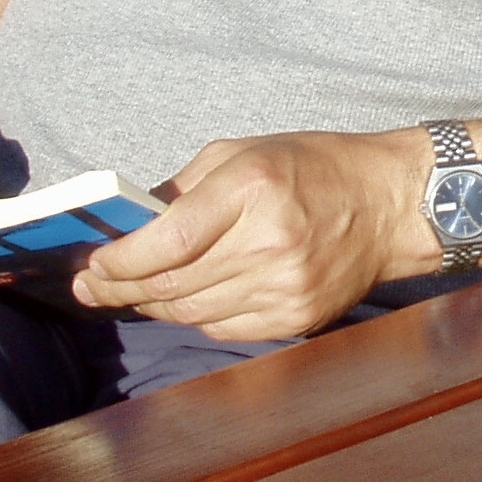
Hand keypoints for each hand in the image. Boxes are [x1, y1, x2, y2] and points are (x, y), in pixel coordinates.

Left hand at [72, 130, 426, 339]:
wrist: (391, 206)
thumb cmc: (317, 168)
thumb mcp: (247, 151)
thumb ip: (184, 187)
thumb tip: (130, 225)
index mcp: (253, 189)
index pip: (168, 241)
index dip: (119, 261)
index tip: (92, 265)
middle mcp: (269, 242)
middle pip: (172, 284)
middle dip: (120, 288)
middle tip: (91, 286)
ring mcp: (285, 287)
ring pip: (192, 313)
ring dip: (152, 305)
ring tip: (130, 292)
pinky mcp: (296, 318)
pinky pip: (224, 329)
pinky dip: (195, 317)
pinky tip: (184, 301)